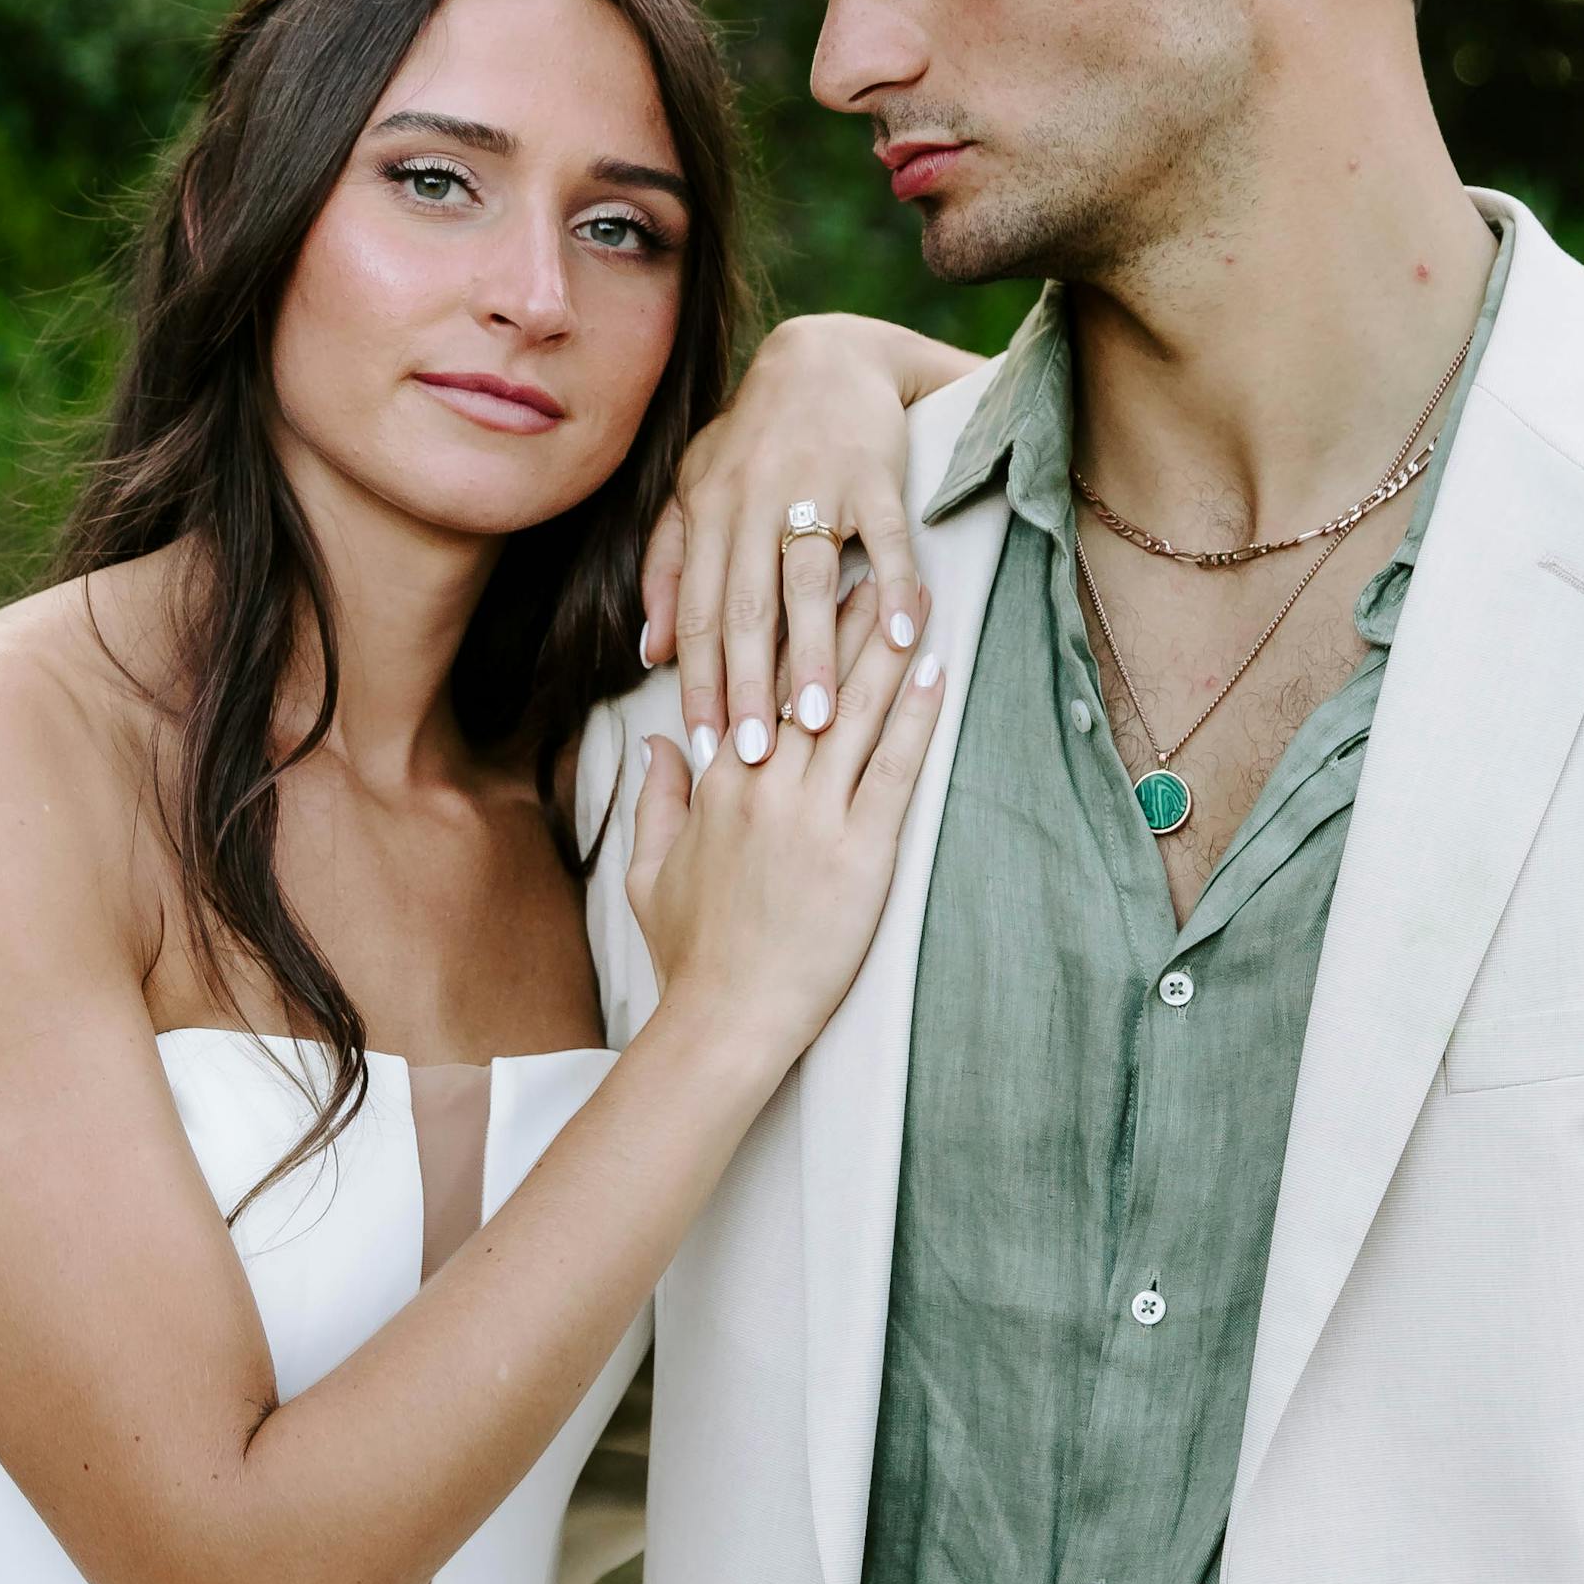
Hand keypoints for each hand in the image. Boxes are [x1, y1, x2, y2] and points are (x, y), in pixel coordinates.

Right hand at [625, 581, 945, 1072]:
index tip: (798, 587)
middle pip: (809, 684)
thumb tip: (659, 743)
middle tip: (866, 565)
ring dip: (884, 649)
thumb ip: (655, 801)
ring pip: (854, 711)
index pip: (750, 689)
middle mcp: (766, 785)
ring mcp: (816, 816)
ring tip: (912, 598)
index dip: (779, 634)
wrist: (726, 1018)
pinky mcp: (862, 851)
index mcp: (717, 785)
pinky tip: (933, 673)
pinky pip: (894, 767)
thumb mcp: (649, 872)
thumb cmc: (690, 955)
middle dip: (838, 619)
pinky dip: (915, 716)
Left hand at [636, 312, 976, 771]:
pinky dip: (895, 585)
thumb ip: (668, 564)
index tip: (704, 747)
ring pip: (808, 580)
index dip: (699, 682)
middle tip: (754, 756)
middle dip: (748, 685)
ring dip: (814, 652)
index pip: (697, 611)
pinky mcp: (874, 475)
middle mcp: (753, 501)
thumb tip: (649, 651)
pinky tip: (901, 637)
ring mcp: (815, 485)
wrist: (824, 357)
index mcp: (708, 512)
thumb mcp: (696, 487)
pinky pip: (886, 537)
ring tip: (819, 720)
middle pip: (746, 606)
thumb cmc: (754, 437)